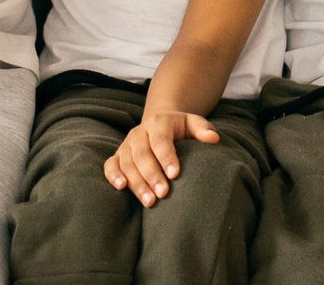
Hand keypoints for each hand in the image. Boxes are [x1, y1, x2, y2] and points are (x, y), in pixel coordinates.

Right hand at [104, 110, 218, 205]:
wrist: (159, 123)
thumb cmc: (180, 128)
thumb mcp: (193, 123)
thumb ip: (203, 129)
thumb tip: (213, 139)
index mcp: (158, 122)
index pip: (161, 141)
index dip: (167, 157)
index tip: (175, 174)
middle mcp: (139, 132)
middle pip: (142, 155)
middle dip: (152, 175)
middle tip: (163, 194)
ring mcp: (126, 144)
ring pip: (128, 164)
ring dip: (137, 183)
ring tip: (149, 201)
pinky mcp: (118, 155)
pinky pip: (110, 165)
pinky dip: (113, 175)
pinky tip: (120, 187)